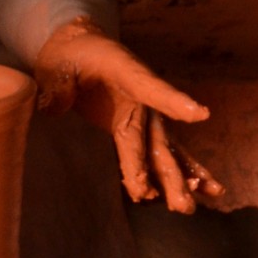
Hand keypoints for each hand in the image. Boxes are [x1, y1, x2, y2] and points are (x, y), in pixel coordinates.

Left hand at [33, 18, 223, 212]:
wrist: (82, 48)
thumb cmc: (71, 55)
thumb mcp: (58, 64)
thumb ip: (58, 85)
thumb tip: (52, 107)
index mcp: (127, 74)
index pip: (152, 89)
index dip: (174, 102)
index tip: (199, 114)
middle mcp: (144, 99)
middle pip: (157, 140)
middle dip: (167, 173)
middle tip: (178, 202)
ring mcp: (147, 117)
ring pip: (165, 153)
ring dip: (178, 181)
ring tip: (188, 208)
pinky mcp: (142, 130)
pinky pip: (164, 154)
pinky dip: (182, 173)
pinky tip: (204, 193)